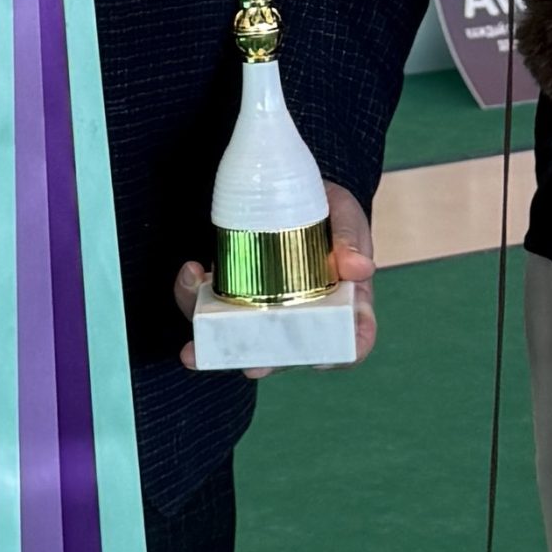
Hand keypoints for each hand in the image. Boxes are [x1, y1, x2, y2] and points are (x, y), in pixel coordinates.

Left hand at [176, 179, 376, 367]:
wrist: (294, 183)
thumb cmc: (331, 211)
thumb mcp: (345, 217)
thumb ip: (350, 240)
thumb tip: (361, 269)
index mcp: (343, 304)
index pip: (351, 341)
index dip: (339, 356)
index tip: (320, 361)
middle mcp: (302, 315)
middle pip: (289, 351)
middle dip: (266, 364)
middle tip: (252, 367)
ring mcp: (264, 306)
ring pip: (242, 337)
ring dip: (217, 344)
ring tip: (196, 346)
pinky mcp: (234, 288)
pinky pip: (209, 304)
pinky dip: (193, 295)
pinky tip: (191, 275)